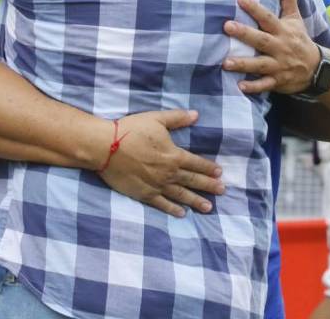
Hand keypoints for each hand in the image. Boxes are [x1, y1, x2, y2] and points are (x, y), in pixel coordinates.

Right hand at [100, 109, 225, 218]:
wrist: (106, 148)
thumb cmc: (131, 130)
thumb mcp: (156, 119)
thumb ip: (177, 118)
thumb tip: (196, 115)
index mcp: (174, 155)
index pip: (196, 163)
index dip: (209, 168)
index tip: (220, 173)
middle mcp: (169, 173)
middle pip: (193, 181)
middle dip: (209, 186)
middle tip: (223, 191)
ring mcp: (157, 185)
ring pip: (181, 195)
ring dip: (196, 201)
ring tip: (208, 208)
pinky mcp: (144, 194)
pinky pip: (162, 204)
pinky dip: (173, 209)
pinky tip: (182, 213)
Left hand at [223, 0, 320, 94]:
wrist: (317, 68)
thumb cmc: (300, 39)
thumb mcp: (295, 17)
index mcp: (283, 30)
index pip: (267, 17)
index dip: (254, 8)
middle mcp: (280, 47)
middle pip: (261, 40)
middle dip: (244, 33)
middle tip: (226, 26)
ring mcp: (279, 65)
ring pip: (260, 64)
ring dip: (243, 64)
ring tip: (225, 62)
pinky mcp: (278, 81)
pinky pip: (265, 85)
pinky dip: (254, 87)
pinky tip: (240, 86)